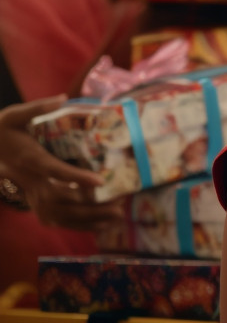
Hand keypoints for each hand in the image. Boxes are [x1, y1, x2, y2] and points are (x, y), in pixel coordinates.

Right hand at [0, 97, 120, 229]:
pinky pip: (57, 219)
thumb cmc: (3, 132)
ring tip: (117, 216)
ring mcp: (31, 195)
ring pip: (59, 214)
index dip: (76, 177)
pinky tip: (103, 224)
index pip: (53, 170)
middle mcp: (30, 181)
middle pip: (60, 199)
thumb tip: (62, 98)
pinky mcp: (35, 202)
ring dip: (89, 219)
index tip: (100, 180)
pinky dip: (80, 225)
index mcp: (29, 159)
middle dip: (89, 205)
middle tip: (118, 204)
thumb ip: (37, 108)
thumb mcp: (14, 115)